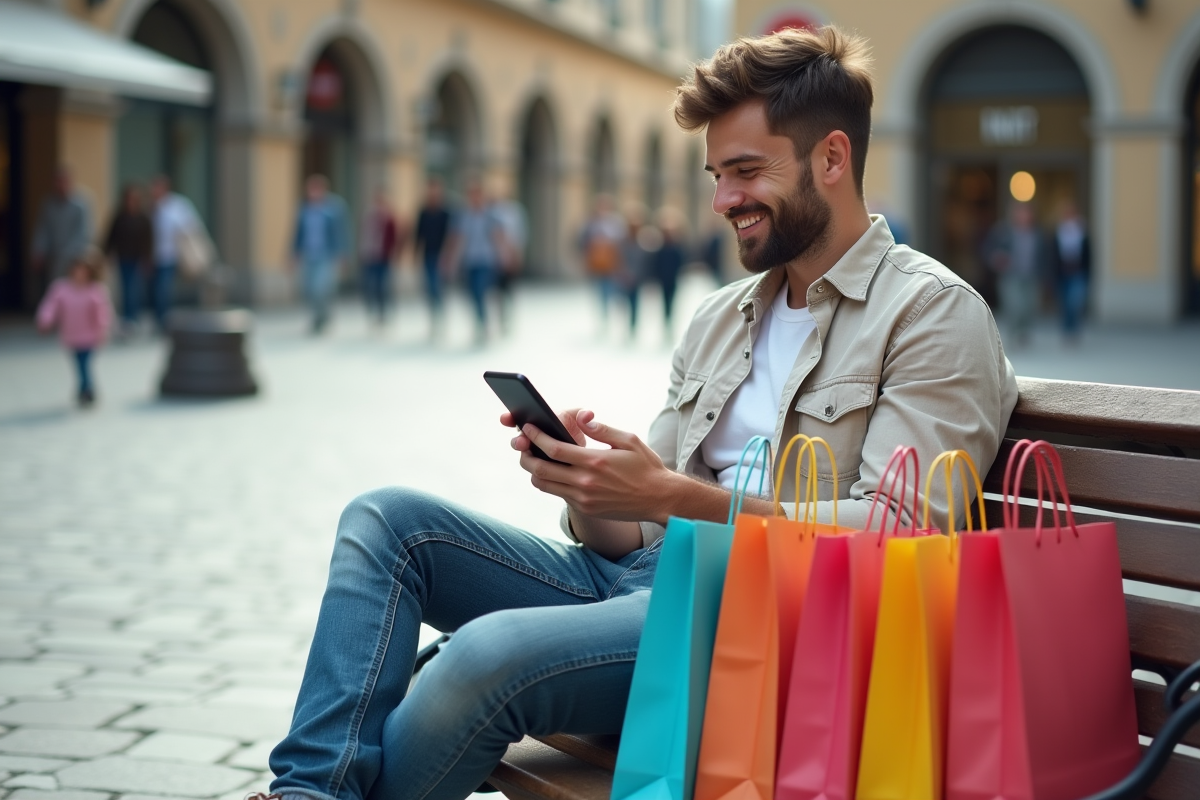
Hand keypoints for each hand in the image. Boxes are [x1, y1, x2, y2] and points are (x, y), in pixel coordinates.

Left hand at [509, 410, 676, 521]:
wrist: (660, 499)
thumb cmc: (646, 467)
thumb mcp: (629, 441)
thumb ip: (603, 429)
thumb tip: (583, 418)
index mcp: (595, 461)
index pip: (554, 449)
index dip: (536, 438)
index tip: (528, 429)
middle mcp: (586, 482)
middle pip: (541, 470)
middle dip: (526, 456)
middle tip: (522, 445)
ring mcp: (584, 498)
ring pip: (545, 485)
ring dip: (534, 471)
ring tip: (534, 459)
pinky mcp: (586, 508)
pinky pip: (558, 495)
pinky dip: (549, 483)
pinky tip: (552, 472)